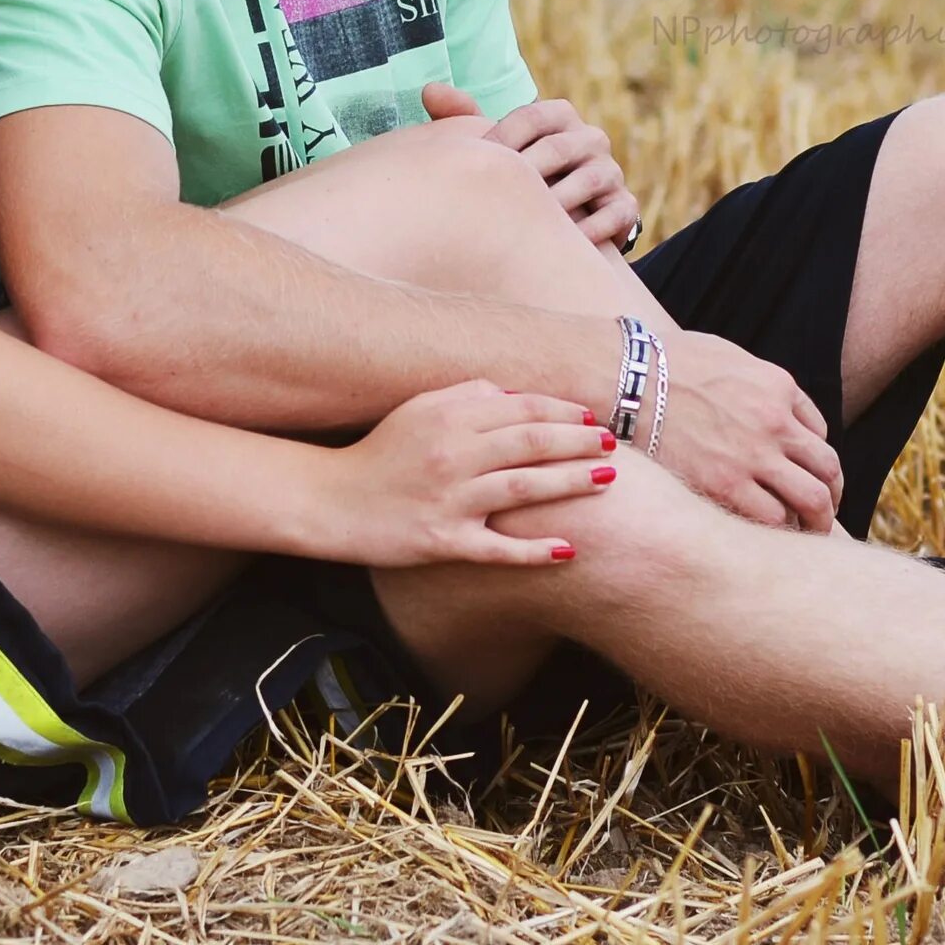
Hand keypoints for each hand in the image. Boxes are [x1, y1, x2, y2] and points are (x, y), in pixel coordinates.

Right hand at [325, 381, 618, 567]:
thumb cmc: (381, 452)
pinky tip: (568, 549)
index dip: (562, 411)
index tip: (592, 416)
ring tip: (607, 480)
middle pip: (531, 443)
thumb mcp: (418, 410)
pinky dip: (533, 549)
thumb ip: (468, 395)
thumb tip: (515, 395)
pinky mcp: (443, 541)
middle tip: (613, 444)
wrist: (331, 501)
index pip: (521, 408)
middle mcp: (453, 455)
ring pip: (524, 488)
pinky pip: (497, 548)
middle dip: (578, 441)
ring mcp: (449, 500)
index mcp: (449, 418)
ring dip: (570, 483)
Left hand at [423, 82, 641, 256]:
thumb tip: (429, 89)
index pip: (533, 115)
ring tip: (528, 221)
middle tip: (497, 197)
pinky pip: (614, 214)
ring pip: (589, 179)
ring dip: (557, 201)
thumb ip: (467, 118)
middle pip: (558, 148)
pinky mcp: (625, 206)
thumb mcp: (499, 146)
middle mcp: (591, 139)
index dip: (502, 138)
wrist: (565, 220)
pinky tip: (564, 242)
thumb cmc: (522, 176)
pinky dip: (590, 229)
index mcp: (561, 117)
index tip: (477, 163)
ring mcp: (611, 172)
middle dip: (526, 172)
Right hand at [652, 331, 842, 531]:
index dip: (812, 458)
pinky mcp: (725, 484)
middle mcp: (776, 422)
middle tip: (823, 511)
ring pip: (811, 499)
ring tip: (804, 533)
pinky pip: (772, 518)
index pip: (818, 431)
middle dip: (830, 494)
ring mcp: (754, 455)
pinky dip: (778, 530)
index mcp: (778, 386)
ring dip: (814, 520)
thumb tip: (760, 402)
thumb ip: (753, 381)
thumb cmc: (662, 362)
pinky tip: (768, 536)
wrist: (625, 376)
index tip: (803, 474)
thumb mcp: (725, 356)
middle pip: (827, 468)